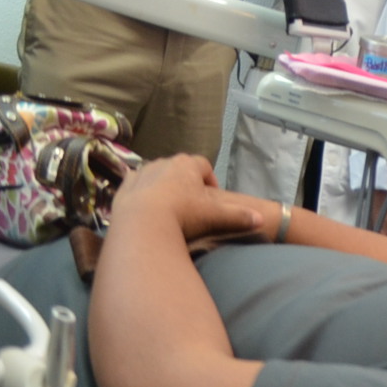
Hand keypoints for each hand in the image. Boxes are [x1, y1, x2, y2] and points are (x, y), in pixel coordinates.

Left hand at [113, 156, 265, 243]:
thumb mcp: (214, 215)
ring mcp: (142, 172)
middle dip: (185, 183)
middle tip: (190, 205)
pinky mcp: (125, 186)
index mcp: (188, 165)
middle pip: (179, 169)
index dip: (209, 180)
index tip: (210, 198)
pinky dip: (142, 193)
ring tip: (168, 208)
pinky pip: (135, 185)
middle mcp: (165, 162)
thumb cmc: (183, 215)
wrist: (143, 224)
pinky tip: (146, 210)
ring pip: (157, 175)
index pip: (203, 166)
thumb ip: (238, 215)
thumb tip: (261, 219)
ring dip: (163, 187)